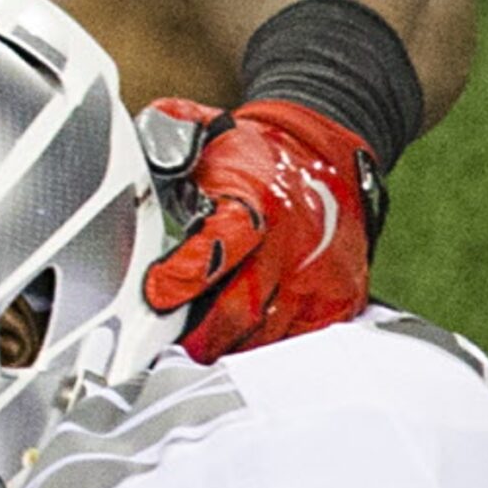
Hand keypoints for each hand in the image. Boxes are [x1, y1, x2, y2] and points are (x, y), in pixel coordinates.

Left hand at [137, 96, 380, 362]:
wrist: (325, 155)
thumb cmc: (250, 158)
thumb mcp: (207, 134)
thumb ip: (168, 135)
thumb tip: (148, 139)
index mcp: (257, 203)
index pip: (220, 246)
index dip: (185, 274)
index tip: (155, 291)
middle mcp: (293, 245)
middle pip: (237, 313)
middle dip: (197, 335)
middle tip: (164, 347)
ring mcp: (319, 278)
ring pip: (262, 340)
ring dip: (226, 349)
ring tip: (195, 349)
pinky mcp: (338, 301)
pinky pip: (294, 345)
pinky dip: (262, 353)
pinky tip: (236, 348)